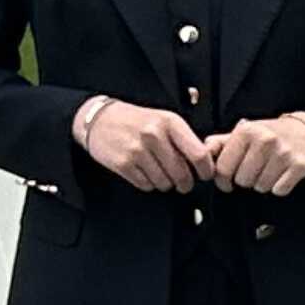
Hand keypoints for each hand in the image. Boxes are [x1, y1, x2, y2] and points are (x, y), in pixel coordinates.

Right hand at [78, 98, 209, 192]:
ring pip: (165, 183)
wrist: (99, 119)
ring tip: (160, 172)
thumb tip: (206, 164)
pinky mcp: (123, 164)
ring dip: (166, 183)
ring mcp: (137, 150)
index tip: (204, 175)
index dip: (206, 171)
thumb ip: (185, 140)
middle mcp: (154, 135)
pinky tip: (144, 172)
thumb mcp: (164, 120)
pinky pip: (146, 185)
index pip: (199, 155)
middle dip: (185, 183)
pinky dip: (149, 183)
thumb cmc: (137, 121)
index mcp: (170, 123)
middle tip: (183, 181)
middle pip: (183, 174)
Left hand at [212, 113, 304, 193]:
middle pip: (242, 180)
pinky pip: (279, 190)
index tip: (226, 181)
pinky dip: (279, 187)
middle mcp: (265, 140)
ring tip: (268, 171)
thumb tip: (202, 152)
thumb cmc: (272, 134)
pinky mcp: (299, 165)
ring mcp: (284, 153)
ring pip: (260, 187)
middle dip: (246, 180)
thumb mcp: (245, 132)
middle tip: (254, 171)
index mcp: (246, 131)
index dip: (222, 179)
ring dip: (262, 184)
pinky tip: (281, 175)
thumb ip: (221, 143)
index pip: (223, 167)